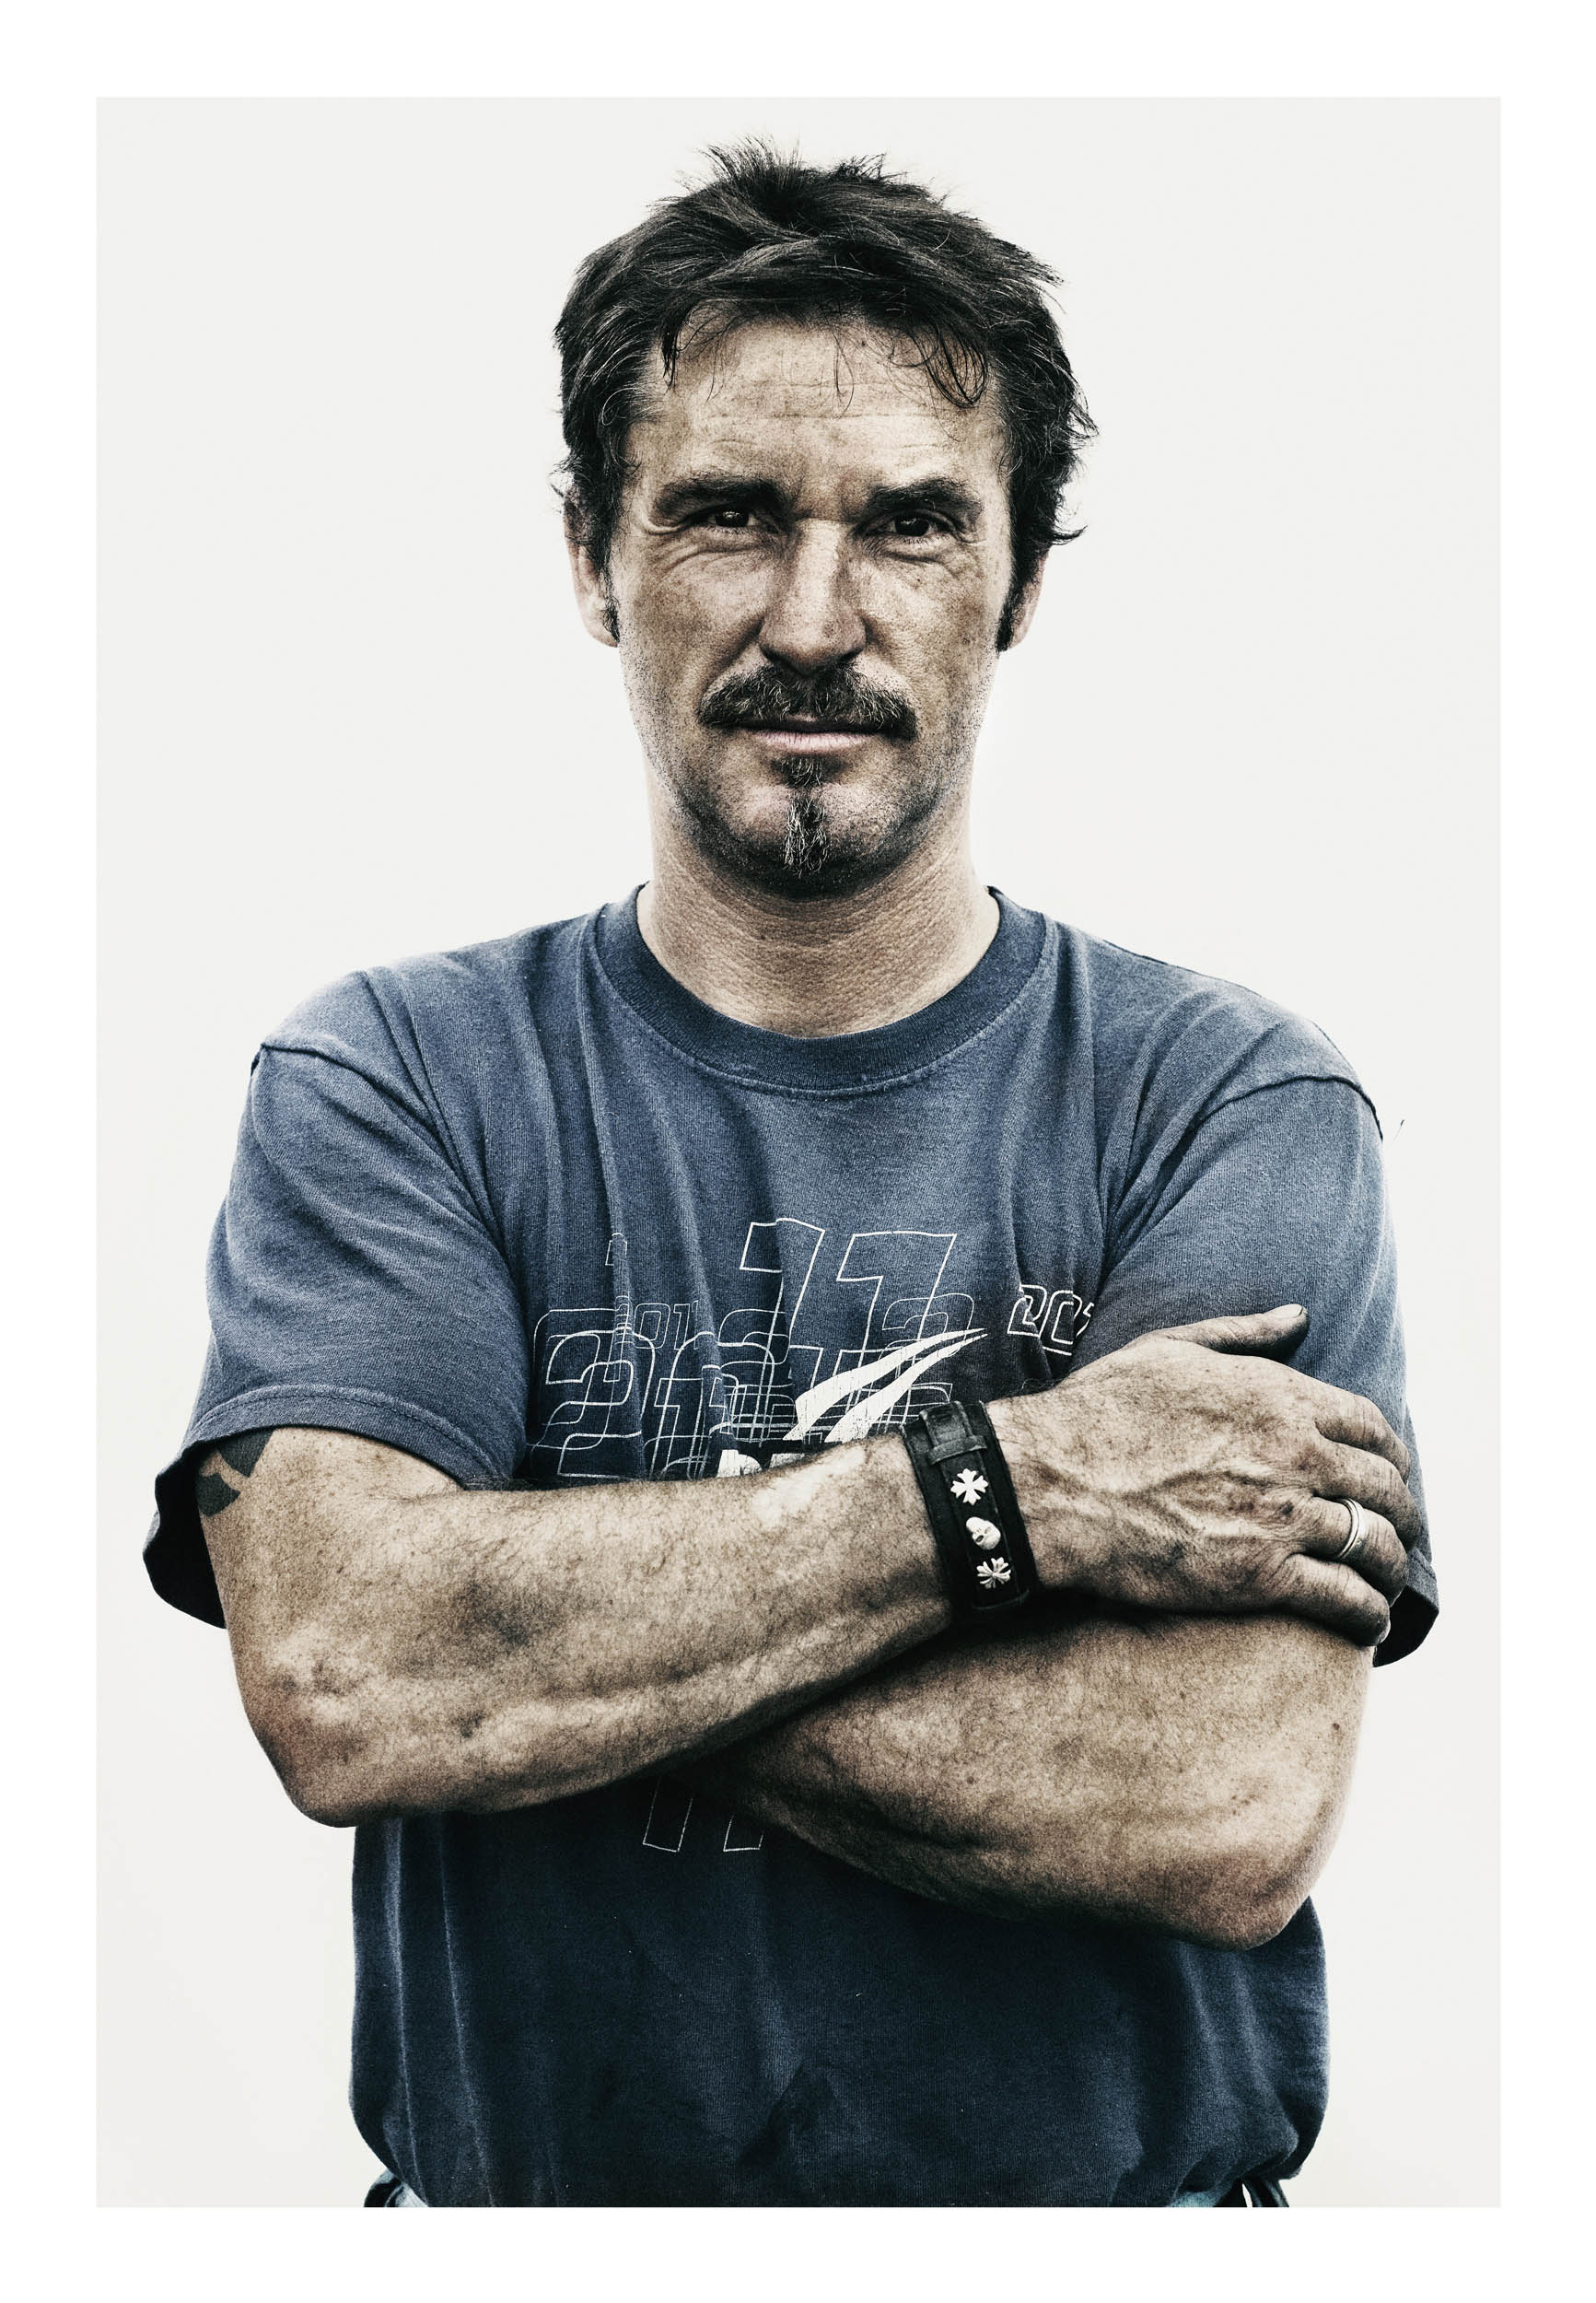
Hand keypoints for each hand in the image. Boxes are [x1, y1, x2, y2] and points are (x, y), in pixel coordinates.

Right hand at [989, 1305, 1418, 1646]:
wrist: (1050, 1484)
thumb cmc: (1100, 1411)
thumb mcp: (1170, 1348)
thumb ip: (1244, 1333)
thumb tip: (1299, 1315)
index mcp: (1280, 1395)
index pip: (1372, 1425)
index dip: (1391, 1453)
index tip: (1390, 1473)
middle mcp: (1296, 1452)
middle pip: (1386, 1487)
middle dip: (1403, 1513)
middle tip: (1399, 1531)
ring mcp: (1283, 1516)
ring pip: (1377, 1545)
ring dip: (1393, 1566)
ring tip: (1387, 1581)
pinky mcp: (1262, 1577)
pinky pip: (1346, 1598)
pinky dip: (1369, 1613)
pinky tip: (1369, 1621)